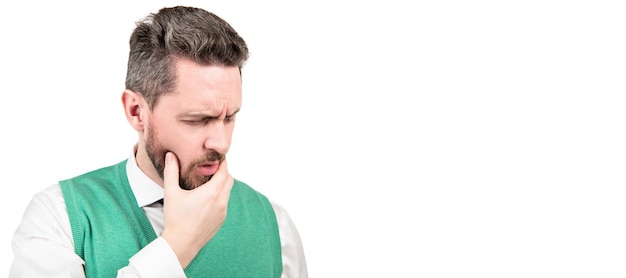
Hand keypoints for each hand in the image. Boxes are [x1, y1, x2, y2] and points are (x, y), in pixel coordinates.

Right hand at [160, 152, 233, 267]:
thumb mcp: (171, 193)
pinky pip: (225, 203)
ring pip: (228, 191)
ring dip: (221, 185)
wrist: (181, 244)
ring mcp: (223, 211)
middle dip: (222, 172)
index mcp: (212, 193)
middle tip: (211, 168)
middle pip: (229, 180)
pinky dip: (220, 196)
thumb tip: (171, 155)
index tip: (215, 158)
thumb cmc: (175, 219)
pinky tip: (207, 198)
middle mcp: (221, 201)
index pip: (224, 171)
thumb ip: (171, 172)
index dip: (221, 162)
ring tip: (208, 182)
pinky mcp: (222, 220)